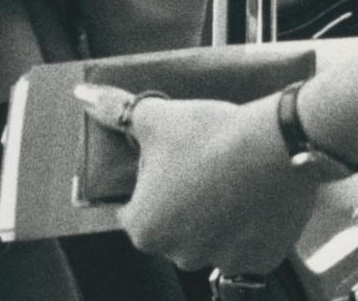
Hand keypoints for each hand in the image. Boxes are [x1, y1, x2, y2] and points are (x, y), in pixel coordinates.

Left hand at [74, 86, 321, 273]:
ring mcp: (222, 261)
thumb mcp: (156, 117)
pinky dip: (250, 224)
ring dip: (216, 214)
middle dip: (182, 199)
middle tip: (200, 161)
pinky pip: (248, 244)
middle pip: (173, 224)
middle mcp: (179, 255)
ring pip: (211, 236)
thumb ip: (114, 111)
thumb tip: (83, 95)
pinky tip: (254, 194)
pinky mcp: (260, 260)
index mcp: (145, 228)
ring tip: (230, 173)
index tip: (168, 159)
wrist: (274, 145)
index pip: (134, 208)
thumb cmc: (208, 135)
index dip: (149, 180)